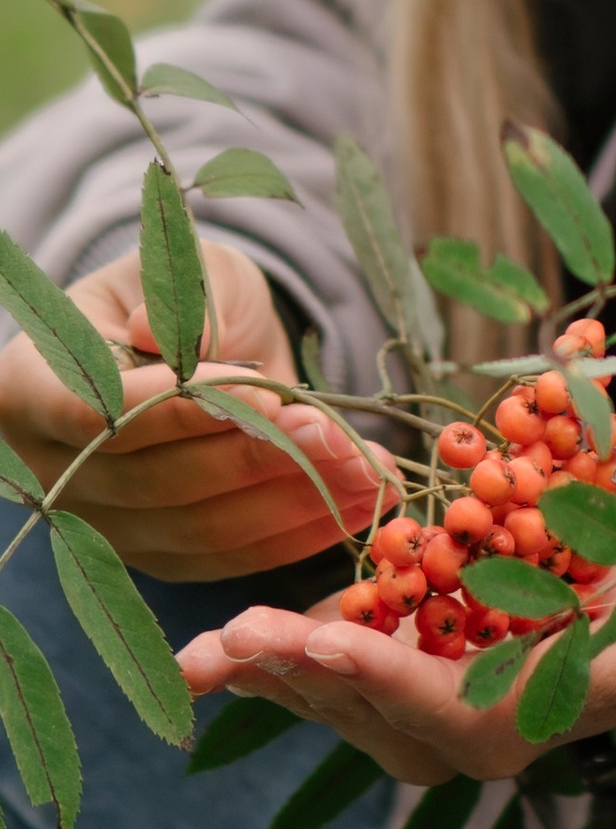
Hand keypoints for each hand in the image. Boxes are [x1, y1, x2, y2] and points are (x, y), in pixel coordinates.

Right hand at [0, 240, 386, 580]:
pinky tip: (357, 505)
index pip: (97, 412)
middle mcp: (54, 470)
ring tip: (368, 471)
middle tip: (339, 435)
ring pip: (201, 530)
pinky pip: (230, 558)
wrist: (194, 343)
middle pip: (159, 480)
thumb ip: (186, 301)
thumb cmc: (180, 296)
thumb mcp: (186, 269)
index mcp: (30, 386)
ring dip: (294, 502)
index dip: (180, 410)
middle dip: (260, 457)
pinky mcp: (158, 556)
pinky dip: (298, 535)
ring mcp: (104, 525)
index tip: (261, 391)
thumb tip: (158, 334)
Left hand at [177, 569, 615, 789]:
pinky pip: (330, 687)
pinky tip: (227, 651)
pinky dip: (281, 664)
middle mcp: (450, 742)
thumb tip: (574, 646)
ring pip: (332, 700)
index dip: (376, 668)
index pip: (430, 699)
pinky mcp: (398, 698)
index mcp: (507, 727)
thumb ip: (598, 654)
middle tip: (232, 635)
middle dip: (294, 665)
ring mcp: (418, 725)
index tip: (325, 638)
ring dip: (268, 672)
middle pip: (362, 702)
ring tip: (204, 651)